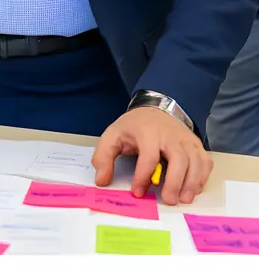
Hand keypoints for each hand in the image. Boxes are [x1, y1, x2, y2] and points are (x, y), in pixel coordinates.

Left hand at [92, 107, 212, 205]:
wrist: (156, 107)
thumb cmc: (135, 127)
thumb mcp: (113, 135)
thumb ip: (103, 157)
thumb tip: (101, 181)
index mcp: (148, 133)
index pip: (148, 156)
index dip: (143, 176)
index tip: (137, 193)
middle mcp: (170, 136)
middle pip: (178, 158)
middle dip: (174, 181)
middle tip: (168, 200)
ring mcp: (186, 140)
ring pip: (195, 161)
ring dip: (192, 182)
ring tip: (183, 199)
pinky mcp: (196, 145)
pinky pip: (205, 161)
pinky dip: (203, 177)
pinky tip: (194, 189)